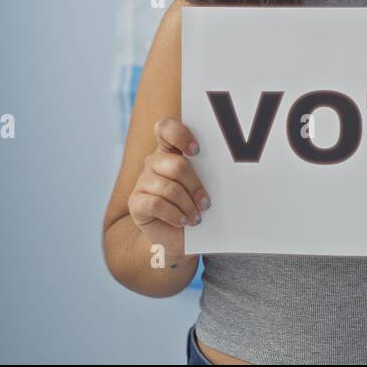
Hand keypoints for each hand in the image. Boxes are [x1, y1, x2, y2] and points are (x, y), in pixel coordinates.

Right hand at [127, 117, 210, 261]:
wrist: (180, 238)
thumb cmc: (195, 206)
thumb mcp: (204, 185)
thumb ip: (208, 170)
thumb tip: (231, 163)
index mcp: (170, 151)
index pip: (165, 128)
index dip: (180, 135)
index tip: (197, 151)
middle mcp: (154, 162)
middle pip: (176, 164)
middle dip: (195, 186)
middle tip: (206, 203)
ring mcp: (143, 182)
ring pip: (168, 188)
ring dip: (187, 206)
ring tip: (196, 218)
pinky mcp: (136, 202)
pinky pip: (156, 204)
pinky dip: (174, 215)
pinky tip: (182, 221)